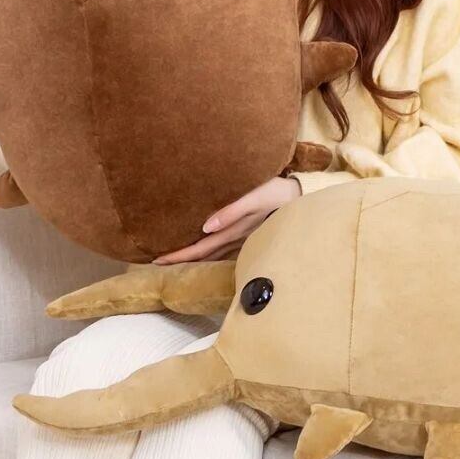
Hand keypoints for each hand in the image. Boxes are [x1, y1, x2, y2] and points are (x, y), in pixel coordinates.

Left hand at [153, 176, 301, 263]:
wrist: (301, 196)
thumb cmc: (277, 193)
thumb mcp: (255, 198)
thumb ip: (232, 211)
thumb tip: (206, 227)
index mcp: (233, 232)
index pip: (200, 249)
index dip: (179, 256)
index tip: (157, 262)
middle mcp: (236, 239)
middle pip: (203, 255)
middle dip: (181, 261)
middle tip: (157, 266)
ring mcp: (243, 238)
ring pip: (212, 254)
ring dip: (194, 259)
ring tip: (176, 262)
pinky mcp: (248, 233)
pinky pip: (222, 247)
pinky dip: (209, 251)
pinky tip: (205, 250)